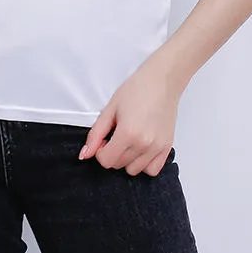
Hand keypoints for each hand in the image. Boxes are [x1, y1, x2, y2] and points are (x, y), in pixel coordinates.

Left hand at [79, 58, 182, 176]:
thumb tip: (84, 154)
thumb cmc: (136, 90)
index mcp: (128, 133)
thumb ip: (95, 134)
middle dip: (112, 153)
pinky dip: (144, 163)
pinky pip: (152, 170)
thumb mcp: (109, 109)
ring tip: (129, 140)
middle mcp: (144, 145)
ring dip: (127, 159)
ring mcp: (157, 148)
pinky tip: (140, 148)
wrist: (161, 81)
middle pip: (119, 165)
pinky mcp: (167, 148)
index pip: (106, 160)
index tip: (104, 138)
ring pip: (134, 170)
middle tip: (115, 134)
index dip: (100, 150)